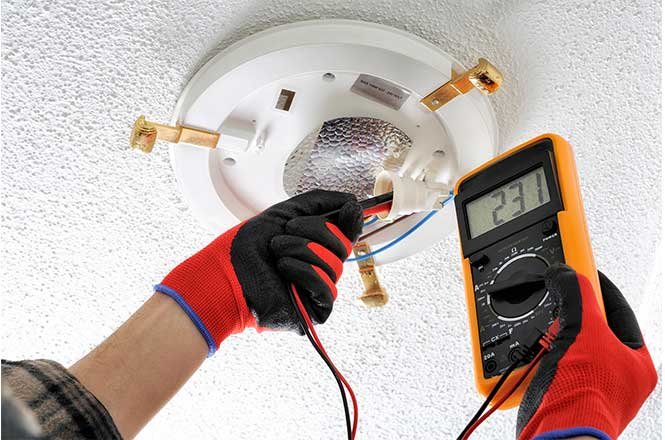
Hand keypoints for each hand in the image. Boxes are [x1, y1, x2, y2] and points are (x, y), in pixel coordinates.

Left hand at [156, 190, 362, 354]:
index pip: (348, 233)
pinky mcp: (314, 311)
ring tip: (277, 251)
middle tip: (286, 232)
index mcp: (316, 245)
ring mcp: (318, 289)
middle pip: (344, 246)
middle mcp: (321, 267)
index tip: (347, 209)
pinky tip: (283, 268)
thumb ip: (320, 203)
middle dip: (315, 231)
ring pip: (334, 266)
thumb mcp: (286, 213)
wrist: (224, 273)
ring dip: (302, 250)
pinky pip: (326, 289)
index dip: (351, 221)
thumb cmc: (247, 248)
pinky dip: (304, 272)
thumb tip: (353, 203)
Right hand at [517, 264, 656, 439]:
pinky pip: (546, 362)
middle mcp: (615, 373)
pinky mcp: (561, 392)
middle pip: (587, 326)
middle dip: (566, 316)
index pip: (616, 308)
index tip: (578, 270)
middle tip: (555, 307)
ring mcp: (588, 384)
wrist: (556, 435)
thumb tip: (565, 273)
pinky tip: (532, 356)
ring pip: (564, 344)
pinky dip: (535, 355)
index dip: (596, 286)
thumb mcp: (583, 332)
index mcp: (635, 360)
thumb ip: (575, 296)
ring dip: (548, 338)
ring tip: (544, 338)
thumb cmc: (585, 398)